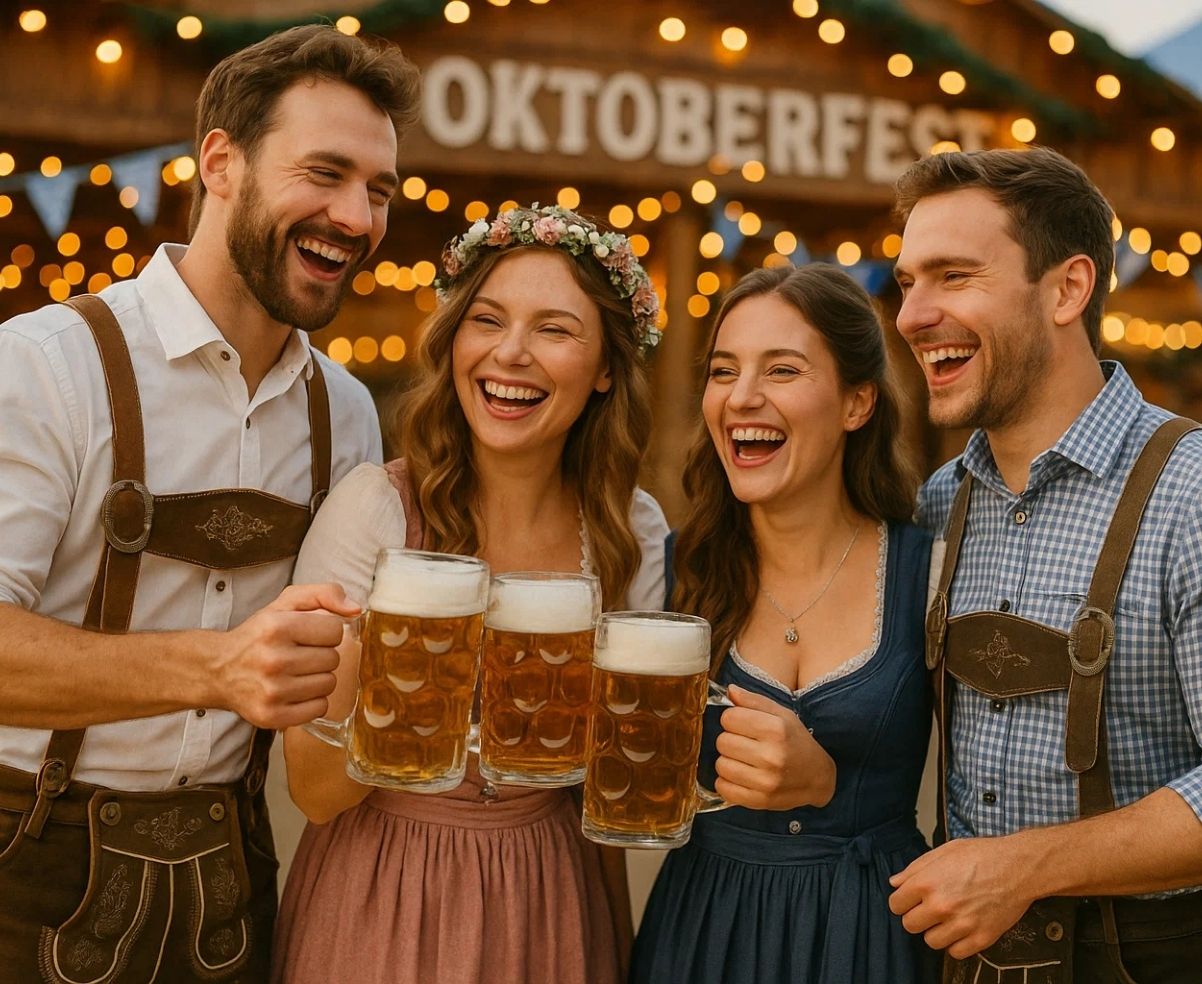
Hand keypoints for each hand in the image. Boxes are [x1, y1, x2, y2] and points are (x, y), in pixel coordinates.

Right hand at [215, 582, 360, 729]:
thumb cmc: (259, 634)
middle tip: (300, 655)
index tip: (309, 635)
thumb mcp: (286, 603)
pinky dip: (312, 701)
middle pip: (333, 659)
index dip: (326, 631)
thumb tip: (356, 609)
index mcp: (277, 627)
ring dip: (318, 678)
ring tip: (296, 673)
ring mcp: (271, 691)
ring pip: (329, 684)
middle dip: (322, 655)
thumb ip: (324, 594)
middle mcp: (273, 659)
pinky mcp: (271, 716)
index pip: (335, 630)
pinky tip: (295, 692)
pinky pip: (319, 708)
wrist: (218, 670)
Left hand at [713, 683, 836, 809]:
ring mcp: (765, 781)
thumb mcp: (782, 715)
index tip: (742, 724)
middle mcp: (771, 756)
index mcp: (776, 730)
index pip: (729, 718)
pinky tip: (740, 776)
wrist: (817, 778)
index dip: (732, 719)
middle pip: (722, 742)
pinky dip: (726, 782)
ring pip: (721, 765)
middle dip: (729, 740)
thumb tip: (729, 690)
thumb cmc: (796, 741)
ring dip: (728, 761)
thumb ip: (754, 701)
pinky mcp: (759, 801)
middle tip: (744, 743)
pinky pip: (723, 788)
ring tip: (743, 760)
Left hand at [888, 836, 1035, 958]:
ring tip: (947, 918)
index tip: (911, 900)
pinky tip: (961, 928)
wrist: (1018, 866)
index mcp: (927, 882)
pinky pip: (955, 952)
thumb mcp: (943, 851)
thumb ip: (914, 869)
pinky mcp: (981, 938)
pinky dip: (956, 943)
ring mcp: (962, 924)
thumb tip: (895, 883)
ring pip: (931, 941)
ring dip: (936, 931)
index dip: (902, 901)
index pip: (896, 905)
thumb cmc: (982, 855)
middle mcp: (941, 905)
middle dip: (916, 917)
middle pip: (910, 925)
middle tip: (929, 909)